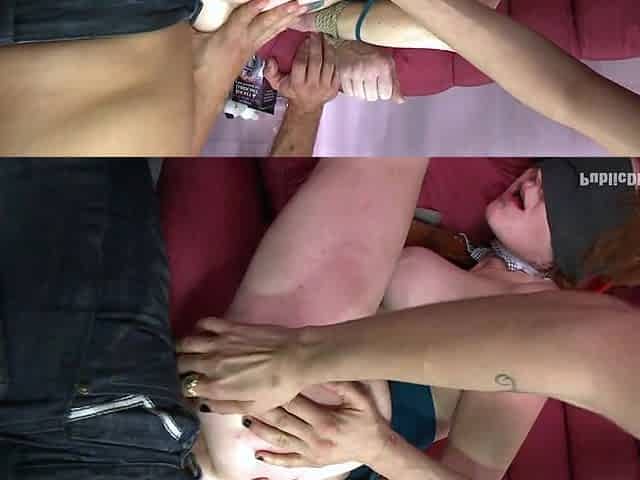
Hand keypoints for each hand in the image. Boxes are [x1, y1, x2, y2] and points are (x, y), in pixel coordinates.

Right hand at [177, 317, 311, 414]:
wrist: (297, 358)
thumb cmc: (279, 386)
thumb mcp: (254, 408)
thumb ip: (226, 407)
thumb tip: (205, 404)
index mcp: (217, 387)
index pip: (185, 388)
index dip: (182, 390)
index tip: (185, 390)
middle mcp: (212, 364)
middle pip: (180, 364)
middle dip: (176, 369)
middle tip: (180, 371)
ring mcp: (220, 343)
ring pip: (185, 343)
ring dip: (180, 349)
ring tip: (182, 353)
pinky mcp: (230, 327)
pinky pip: (205, 323)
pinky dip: (198, 328)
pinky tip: (201, 334)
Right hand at [193, 0, 308, 70]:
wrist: (206, 90)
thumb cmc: (197, 66)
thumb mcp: (192, 42)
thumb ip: (195, 24)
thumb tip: (191, 8)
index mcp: (229, 38)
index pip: (243, 18)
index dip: (254, 7)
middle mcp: (244, 42)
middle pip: (265, 24)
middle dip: (282, 12)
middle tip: (298, 2)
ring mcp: (250, 47)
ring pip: (271, 30)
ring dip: (287, 19)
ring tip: (301, 8)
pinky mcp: (251, 51)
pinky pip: (269, 36)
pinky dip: (280, 27)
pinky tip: (289, 22)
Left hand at [245, 382, 390, 466]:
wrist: (376, 446)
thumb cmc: (368, 420)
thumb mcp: (361, 398)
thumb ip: (342, 385)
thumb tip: (322, 371)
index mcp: (325, 421)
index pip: (295, 403)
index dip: (277, 391)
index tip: (263, 379)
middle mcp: (315, 438)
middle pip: (282, 421)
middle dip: (263, 409)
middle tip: (244, 397)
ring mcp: (311, 452)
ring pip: (280, 440)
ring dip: (261, 431)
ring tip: (245, 419)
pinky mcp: (312, 462)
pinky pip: (289, 462)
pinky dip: (272, 459)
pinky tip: (258, 454)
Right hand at [264, 33, 339, 113]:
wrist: (307, 106)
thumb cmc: (292, 90)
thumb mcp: (277, 84)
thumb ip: (270, 72)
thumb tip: (270, 60)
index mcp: (297, 85)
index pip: (300, 64)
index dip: (303, 50)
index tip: (305, 39)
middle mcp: (312, 87)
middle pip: (316, 61)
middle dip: (316, 45)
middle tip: (316, 33)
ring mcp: (325, 87)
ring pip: (328, 64)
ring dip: (327, 48)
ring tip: (324, 38)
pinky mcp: (334, 88)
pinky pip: (336, 69)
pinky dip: (334, 57)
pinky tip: (330, 48)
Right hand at [336, 40, 403, 102]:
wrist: (351, 39)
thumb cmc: (372, 51)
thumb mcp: (388, 63)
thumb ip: (394, 83)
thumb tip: (400, 100)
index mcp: (384, 66)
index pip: (386, 95)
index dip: (384, 92)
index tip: (381, 85)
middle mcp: (369, 69)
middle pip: (372, 97)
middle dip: (372, 92)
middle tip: (370, 81)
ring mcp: (355, 72)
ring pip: (360, 96)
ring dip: (361, 91)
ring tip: (362, 79)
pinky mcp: (343, 74)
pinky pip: (349, 92)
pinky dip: (351, 89)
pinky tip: (354, 80)